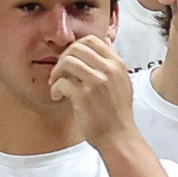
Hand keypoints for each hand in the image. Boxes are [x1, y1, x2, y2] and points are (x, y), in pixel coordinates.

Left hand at [46, 32, 138, 147]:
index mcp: (117, 64)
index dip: (75, 47)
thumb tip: (106, 40)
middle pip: (77, 48)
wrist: (119, 137)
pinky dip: (55, 88)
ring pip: (67, 62)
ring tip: (56, 84)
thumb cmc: (117, 112)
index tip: (70, 60)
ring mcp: (97, 82)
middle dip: (62, 58)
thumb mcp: (122, 81)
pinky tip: (57, 96)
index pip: (92, 40)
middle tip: (59, 72)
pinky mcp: (84, 97)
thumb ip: (112, 61)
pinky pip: (62, 82)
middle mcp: (109, 70)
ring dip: (56, 72)